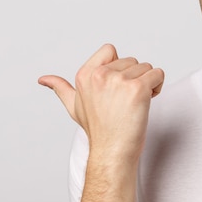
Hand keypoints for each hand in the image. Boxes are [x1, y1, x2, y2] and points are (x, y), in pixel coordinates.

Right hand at [38, 44, 164, 160]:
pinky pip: (158, 74)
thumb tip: (43, 79)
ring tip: (135, 103)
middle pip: (132, 60)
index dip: (119, 66)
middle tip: (126, 101)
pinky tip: (148, 101)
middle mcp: (100, 75)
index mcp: (85, 75)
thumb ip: (61, 88)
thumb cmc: (97, 130)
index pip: (110, 50)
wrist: (112, 152)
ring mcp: (119, 81)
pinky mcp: (137, 89)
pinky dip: (158, 86)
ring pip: (146, 67)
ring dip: (148, 83)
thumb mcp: (74, 106)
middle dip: (135, 78)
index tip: (116, 86)